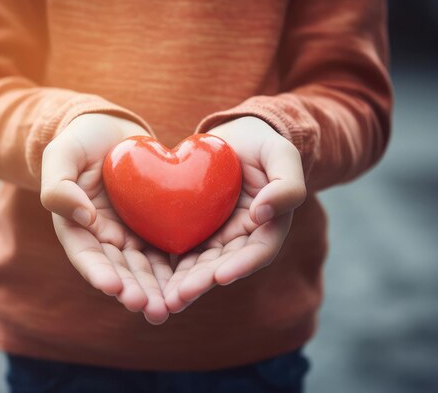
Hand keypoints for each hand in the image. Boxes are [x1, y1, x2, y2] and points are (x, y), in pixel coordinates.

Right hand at [40, 114, 171, 323]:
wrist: (114, 131)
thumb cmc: (82, 140)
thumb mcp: (62, 154)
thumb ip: (60, 185)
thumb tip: (83, 217)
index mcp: (76, 226)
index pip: (86, 254)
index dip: (99, 272)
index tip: (113, 287)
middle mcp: (104, 237)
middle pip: (119, 270)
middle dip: (133, 291)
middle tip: (150, 309)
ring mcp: (131, 235)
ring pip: (144, 268)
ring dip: (155, 290)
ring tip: (168, 308)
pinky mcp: (155, 227)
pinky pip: (166, 250)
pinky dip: (175, 269)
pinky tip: (189, 284)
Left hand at [164, 116, 305, 312]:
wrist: (233, 138)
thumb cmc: (263, 144)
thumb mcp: (282, 155)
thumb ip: (285, 185)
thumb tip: (262, 214)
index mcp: (269, 226)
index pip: (258, 251)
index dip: (241, 265)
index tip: (221, 276)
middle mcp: (242, 238)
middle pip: (224, 265)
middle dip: (203, 282)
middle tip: (180, 296)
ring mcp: (217, 236)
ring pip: (201, 264)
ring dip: (184, 284)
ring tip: (165, 299)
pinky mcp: (194, 229)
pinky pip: (182, 249)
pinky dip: (169, 266)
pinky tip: (151, 278)